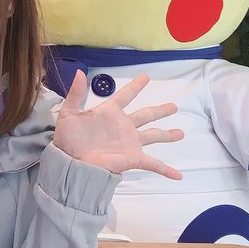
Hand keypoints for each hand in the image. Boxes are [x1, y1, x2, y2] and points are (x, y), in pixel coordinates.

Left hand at [53, 71, 183, 179]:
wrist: (70, 163)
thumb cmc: (68, 139)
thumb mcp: (69, 113)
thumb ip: (75, 93)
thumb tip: (80, 72)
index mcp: (109, 113)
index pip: (125, 95)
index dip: (135, 86)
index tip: (146, 77)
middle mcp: (123, 126)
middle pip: (146, 115)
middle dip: (160, 111)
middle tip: (174, 106)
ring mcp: (130, 142)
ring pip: (153, 135)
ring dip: (167, 134)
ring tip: (181, 133)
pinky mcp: (132, 158)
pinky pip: (153, 163)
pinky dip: (166, 169)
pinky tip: (178, 175)